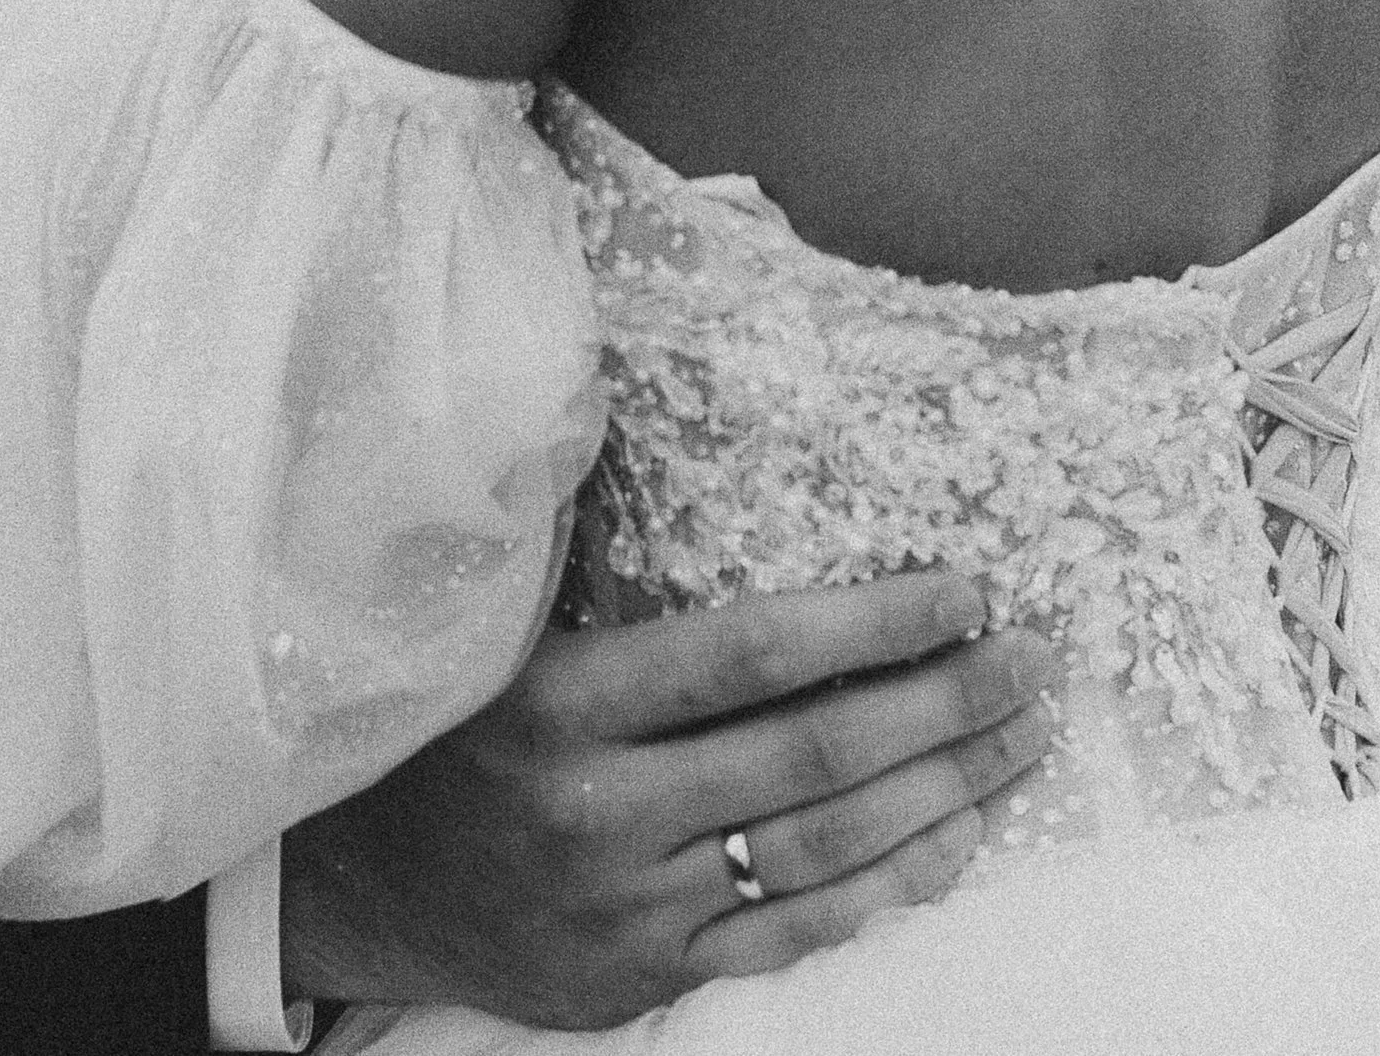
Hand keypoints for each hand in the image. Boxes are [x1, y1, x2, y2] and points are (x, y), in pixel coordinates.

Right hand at [281, 576, 1053, 1028]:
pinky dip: (885, 888)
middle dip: (943, 703)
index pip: (751, 654)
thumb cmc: (436, 712)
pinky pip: (791, 936)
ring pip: (823, 851)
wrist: (346, 881)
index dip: (872, 621)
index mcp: (560, 701)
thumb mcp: (492, 621)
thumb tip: (675, 402)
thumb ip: (584, 546)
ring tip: (1021, 740)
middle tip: (1034, 661)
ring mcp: (628, 907)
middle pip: (813, 754)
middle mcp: (600, 811)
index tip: (964, 587)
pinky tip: (953, 838)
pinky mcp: (642, 976)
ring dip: (942, 791)